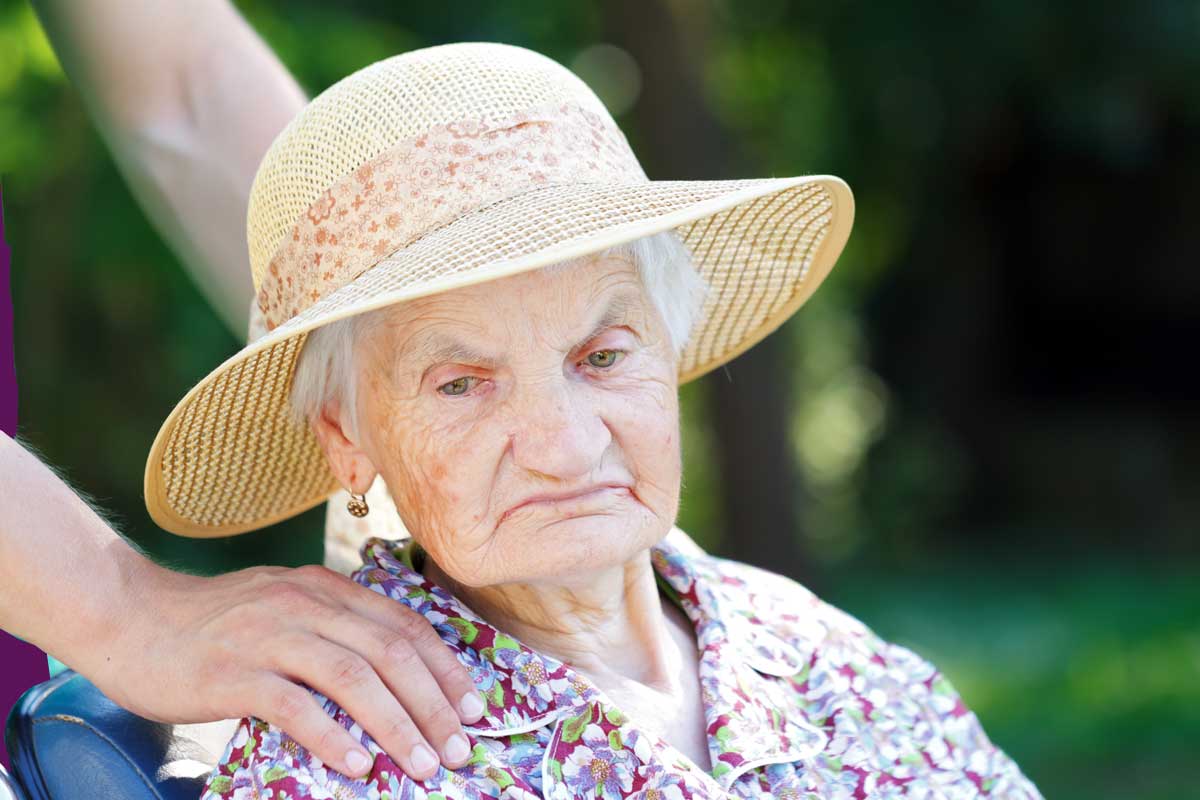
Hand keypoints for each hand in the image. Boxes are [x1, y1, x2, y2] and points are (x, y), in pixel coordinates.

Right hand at [90, 560, 485, 781]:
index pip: (404, 627)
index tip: (473, 708)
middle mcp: (305, 606)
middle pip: (390, 653)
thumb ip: (333, 628)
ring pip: (353, 678)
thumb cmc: (213, 622)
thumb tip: (392, 677)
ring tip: (422, 763)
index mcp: (325, 589)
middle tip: (457, 746)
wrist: (130, 616)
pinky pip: (296, 706)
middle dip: (434, 703)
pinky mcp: (234, 673)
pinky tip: (358, 765)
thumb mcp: (284, 605)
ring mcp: (269, 636)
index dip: (446, 669)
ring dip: (396, 725)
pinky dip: (333, 737)